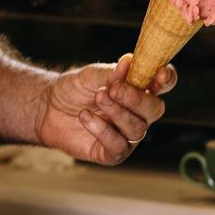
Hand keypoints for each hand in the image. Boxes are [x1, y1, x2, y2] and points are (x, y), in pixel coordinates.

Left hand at [35, 53, 176, 165]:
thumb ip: (111, 72)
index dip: (166, 79)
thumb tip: (129, 61)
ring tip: (97, 98)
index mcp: (139, 89)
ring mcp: (127, 135)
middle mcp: (138, 113)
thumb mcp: (91, 75)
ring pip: (137, 128)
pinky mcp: (112, 153)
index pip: (163, 85)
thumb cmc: (74, 89)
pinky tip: (85, 116)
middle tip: (115, 89)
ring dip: (116, 112)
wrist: (48, 109)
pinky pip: (118, 146)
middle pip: (155, 109)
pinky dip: (101, 129)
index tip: (159, 74)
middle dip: (136, 99)